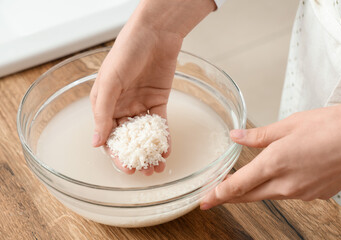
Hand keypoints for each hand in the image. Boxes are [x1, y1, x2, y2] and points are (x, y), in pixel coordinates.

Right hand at [90, 0, 214, 174]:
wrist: (155, 35)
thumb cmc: (126, 53)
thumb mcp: (109, 83)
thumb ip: (103, 113)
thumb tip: (96, 142)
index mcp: (105, 104)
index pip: (109, 135)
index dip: (117, 154)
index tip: (126, 168)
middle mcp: (122, 107)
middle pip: (128, 138)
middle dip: (136, 156)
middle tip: (146, 171)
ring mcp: (141, 105)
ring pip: (145, 134)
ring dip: (152, 150)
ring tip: (158, 166)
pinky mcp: (158, 101)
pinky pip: (160, 124)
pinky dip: (164, 138)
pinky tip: (167, 151)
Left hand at [201, 103, 340, 208]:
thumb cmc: (333, 126)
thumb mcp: (290, 124)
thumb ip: (259, 135)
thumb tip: (236, 137)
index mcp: (276, 163)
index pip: (238, 185)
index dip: (218, 194)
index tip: (204, 201)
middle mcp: (287, 184)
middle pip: (249, 195)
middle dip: (229, 197)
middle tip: (213, 197)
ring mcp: (303, 193)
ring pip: (268, 194)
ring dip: (252, 190)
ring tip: (242, 183)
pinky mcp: (316, 195)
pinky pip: (288, 193)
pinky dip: (277, 186)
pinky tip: (278, 176)